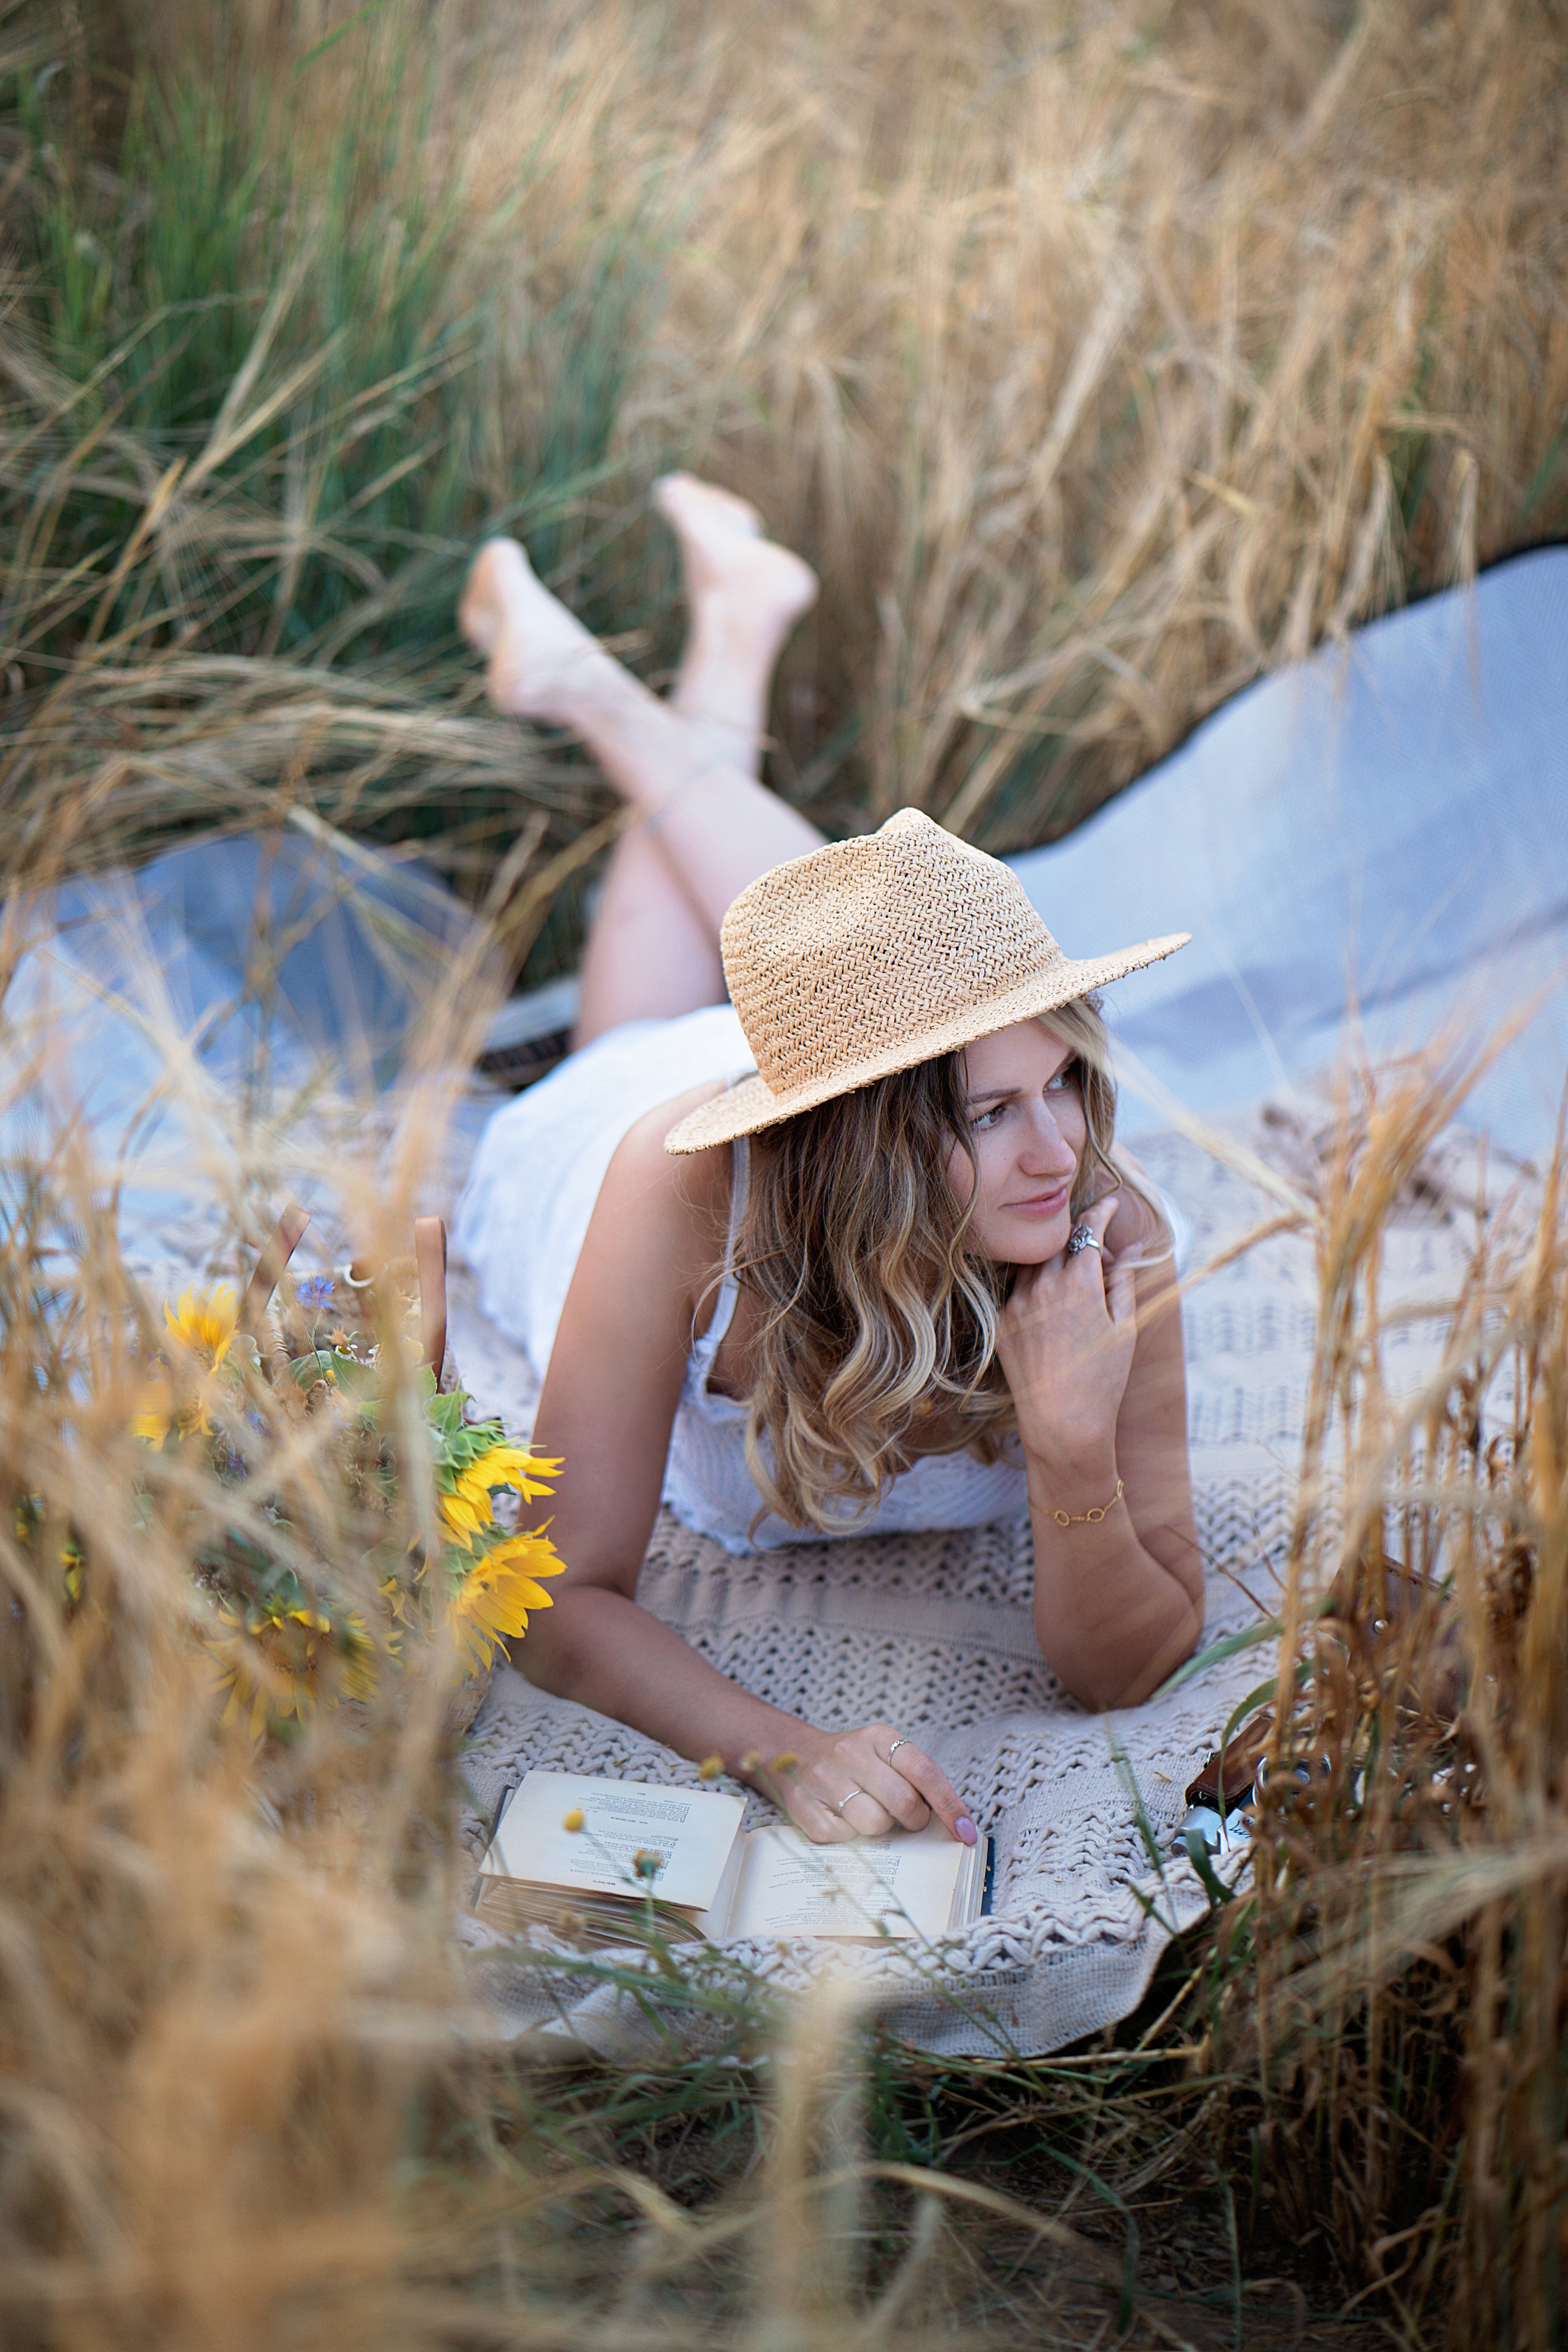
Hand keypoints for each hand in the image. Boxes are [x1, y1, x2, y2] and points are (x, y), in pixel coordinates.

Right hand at [769, 1724, 977, 1848]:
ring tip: (868, 1815)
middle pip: (903, 1802)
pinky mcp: (802, 1805)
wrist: (792, 1753)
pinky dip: (849, 1838)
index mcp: (878, 1738)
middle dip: (912, 1821)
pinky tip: (843, 1821)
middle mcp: (850, 1753)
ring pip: (874, 1824)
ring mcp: (823, 1779)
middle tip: (905, 1819)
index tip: (965, 1834)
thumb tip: (955, 1823)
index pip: (925, 1771)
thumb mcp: (884, 1756)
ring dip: (879, 1829)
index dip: (950, 1806)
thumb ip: (915, 1780)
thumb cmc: (853, 1764)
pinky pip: (842, 1839)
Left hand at [995, 1193, 1139, 1470]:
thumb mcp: (1123, 1327)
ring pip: (1035, 1262)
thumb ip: (1123, 1280)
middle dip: (1079, 1236)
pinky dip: (1035, 1285)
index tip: (1110, 1202)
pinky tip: (1053, 1304)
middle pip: (1060, 1241)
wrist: (1062, 1424)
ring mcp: (1017, 1302)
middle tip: (1098, 1247)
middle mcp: (1043, 1285)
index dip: (1101, 1211)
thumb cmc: (1102, 1379)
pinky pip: (1017, 1288)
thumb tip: (1132, 1247)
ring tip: (1076, 1279)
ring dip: (1055, 1260)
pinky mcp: (1002, 1321)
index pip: (1088, 1229)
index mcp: (1078, 1282)